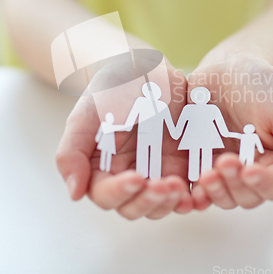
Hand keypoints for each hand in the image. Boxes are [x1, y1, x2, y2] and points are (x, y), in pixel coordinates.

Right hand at [56, 53, 194, 219]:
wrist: (142, 66)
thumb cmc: (111, 88)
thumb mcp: (86, 115)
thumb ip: (72, 152)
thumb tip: (74, 194)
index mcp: (102, 168)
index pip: (107, 195)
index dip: (120, 193)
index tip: (136, 177)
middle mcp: (130, 174)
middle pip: (136, 207)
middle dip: (150, 201)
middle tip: (164, 184)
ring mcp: (157, 170)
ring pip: (162, 204)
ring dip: (171, 202)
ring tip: (180, 185)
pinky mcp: (183, 163)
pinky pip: (190, 189)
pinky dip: (195, 196)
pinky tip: (200, 188)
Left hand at [188, 49, 272, 209]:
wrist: (227, 67)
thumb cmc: (261, 86)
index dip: (262, 184)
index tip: (249, 171)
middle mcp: (251, 169)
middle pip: (246, 196)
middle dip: (235, 185)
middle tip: (224, 163)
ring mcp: (223, 168)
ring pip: (222, 196)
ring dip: (215, 191)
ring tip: (206, 175)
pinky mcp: (199, 162)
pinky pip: (197, 186)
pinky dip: (195, 193)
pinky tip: (190, 189)